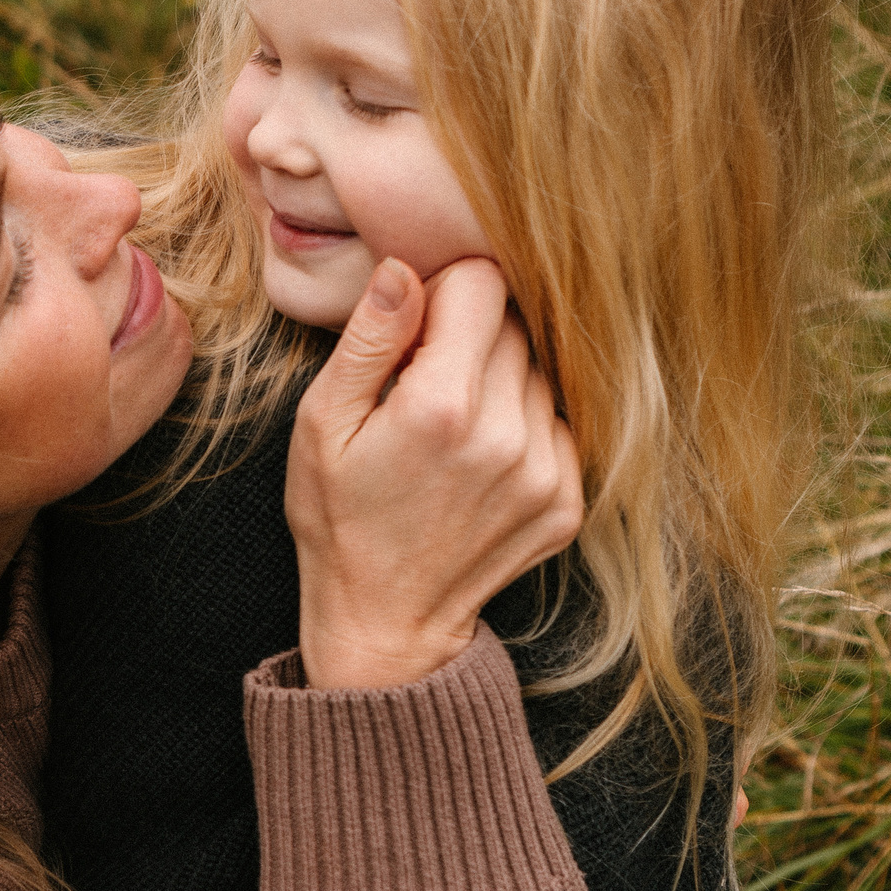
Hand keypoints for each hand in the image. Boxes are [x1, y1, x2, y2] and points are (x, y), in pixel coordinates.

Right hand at [287, 257, 582, 688]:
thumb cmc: (339, 516)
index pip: (481, 283)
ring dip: (500, 380)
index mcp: (440, 406)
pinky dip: (523, 426)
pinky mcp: (568, 501)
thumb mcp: (322, 423)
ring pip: (539, 371)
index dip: (441, 294)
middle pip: (515, 323)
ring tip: (451, 427)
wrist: (385, 621)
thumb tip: (405, 269)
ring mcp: (545, 472)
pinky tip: (479, 460)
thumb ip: (368, 340)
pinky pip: (557, 422)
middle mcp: (505, 435)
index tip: (412, 330)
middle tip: (424, 381)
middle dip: (470, 335)